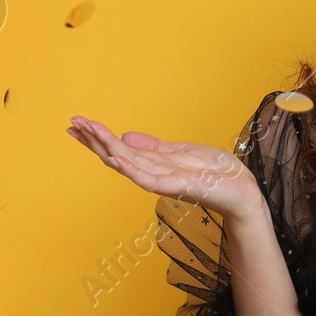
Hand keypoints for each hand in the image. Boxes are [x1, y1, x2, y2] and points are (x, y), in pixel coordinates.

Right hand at [65, 115, 262, 220]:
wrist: (243, 192)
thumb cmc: (218, 174)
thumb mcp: (183, 152)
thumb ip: (154, 147)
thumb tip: (126, 137)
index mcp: (155, 164)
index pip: (119, 149)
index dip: (98, 137)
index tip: (77, 123)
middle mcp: (154, 173)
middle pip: (116, 155)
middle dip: (94, 140)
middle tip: (72, 123)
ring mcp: (164, 182)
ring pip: (128, 164)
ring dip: (106, 148)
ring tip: (87, 131)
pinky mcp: (179, 187)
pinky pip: (150, 179)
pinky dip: (132, 169)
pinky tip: (116, 157)